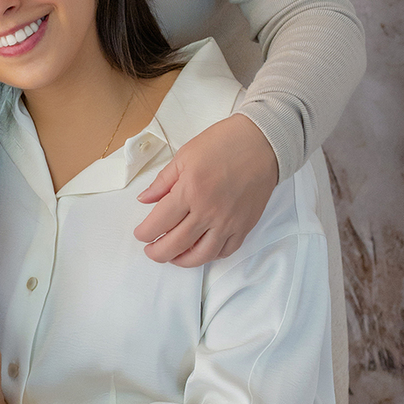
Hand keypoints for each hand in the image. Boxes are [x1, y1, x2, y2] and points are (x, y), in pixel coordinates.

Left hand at [134, 112, 278, 265]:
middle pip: (176, 244)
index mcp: (189, 191)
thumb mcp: (185, 156)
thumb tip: (145, 199)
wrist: (263, 143)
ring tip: (173, 256)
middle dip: (158, 252)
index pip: (158, 222)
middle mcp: (208, 211)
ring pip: (201, 255)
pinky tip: (201, 250)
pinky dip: (211, 255)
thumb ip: (162, 182)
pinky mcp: (245, 225)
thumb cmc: (225, 143)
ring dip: (182, 260)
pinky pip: (226, 251)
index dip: (144, 233)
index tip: (141, 233)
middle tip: (151, 250)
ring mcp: (228, 222)